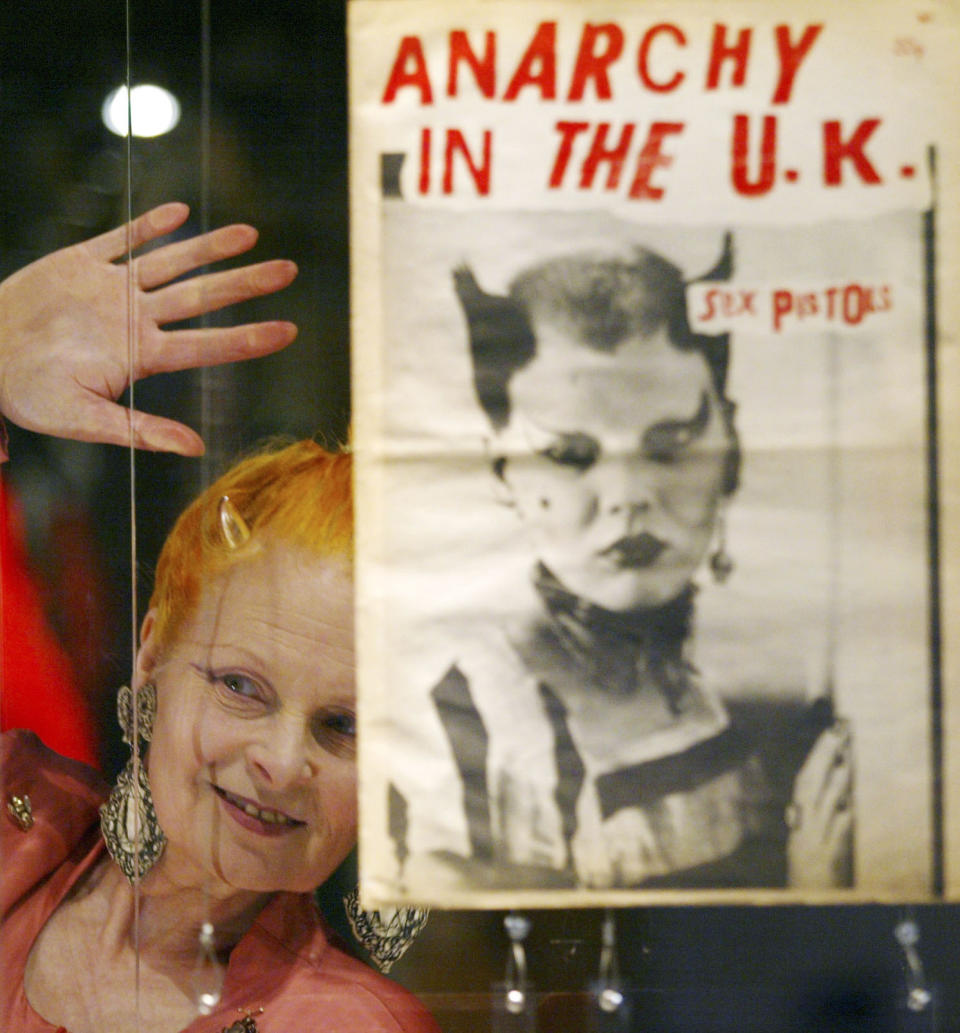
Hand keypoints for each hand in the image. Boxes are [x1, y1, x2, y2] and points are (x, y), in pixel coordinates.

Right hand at [0, 203, 297, 455]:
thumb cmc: (29, 395)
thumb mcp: (84, 420)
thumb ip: (140, 431)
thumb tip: (195, 449)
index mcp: (141, 355)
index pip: (207, 346)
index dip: (249, 338)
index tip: (289, 331)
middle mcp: (135, 319)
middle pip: (202, 297)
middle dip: (246, 283)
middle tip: (290, 271)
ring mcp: (111, 288)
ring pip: (172, 263)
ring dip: (209, 247)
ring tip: (251, 235)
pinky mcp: (80, 263)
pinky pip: (120, 238)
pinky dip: (148, 225)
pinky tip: (180, 213)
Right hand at [787, 720, 853, 888]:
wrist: (803, 911)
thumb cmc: (806, 881)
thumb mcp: (804, 847)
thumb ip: (812, 822)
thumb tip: (830, 797)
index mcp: (798, 823)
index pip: (804, 782)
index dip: (815, 756)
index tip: (829, 733)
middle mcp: (804, 830)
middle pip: (810, 787)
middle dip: (823, 758)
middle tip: (836, 732)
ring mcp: (815, 844)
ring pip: (822, 809)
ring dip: (832, 784)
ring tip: (844, 761)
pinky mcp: (828, 862)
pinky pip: (834, 839)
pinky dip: (840, 823)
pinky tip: (848, 808)